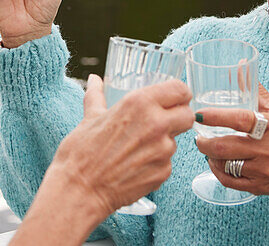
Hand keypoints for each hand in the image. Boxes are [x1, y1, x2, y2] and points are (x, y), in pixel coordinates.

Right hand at [47, 75, 193, 217]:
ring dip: (164, 142)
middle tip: (163, 121)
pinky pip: (167, 162)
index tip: (175, 99)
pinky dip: (156, 163)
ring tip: (137, 148)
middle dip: (179, 117)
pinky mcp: (163, 172)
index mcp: (139, 103)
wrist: (80, 190)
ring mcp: (163, 150)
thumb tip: (94, 79)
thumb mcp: (90, 116)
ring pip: (177, 140)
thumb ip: (97, 95)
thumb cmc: (81, 152)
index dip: (180, 94)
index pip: (180, 89)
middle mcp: (156, 124)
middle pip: (188, 114)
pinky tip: (136, 165)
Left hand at [194, 84, 268, 195]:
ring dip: (210, 156)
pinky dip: (218, 171)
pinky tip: (216, 163)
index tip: (199, 114)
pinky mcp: (260, 186)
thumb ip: (255, 91)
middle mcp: (267, 149)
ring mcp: (263, 170)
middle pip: (226, 147)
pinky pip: (230, 181)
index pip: (240, 119)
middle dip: (204, 142)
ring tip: (207, 148)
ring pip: (225, 165)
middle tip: (198, 136)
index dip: (216, 116)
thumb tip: (239, 66)